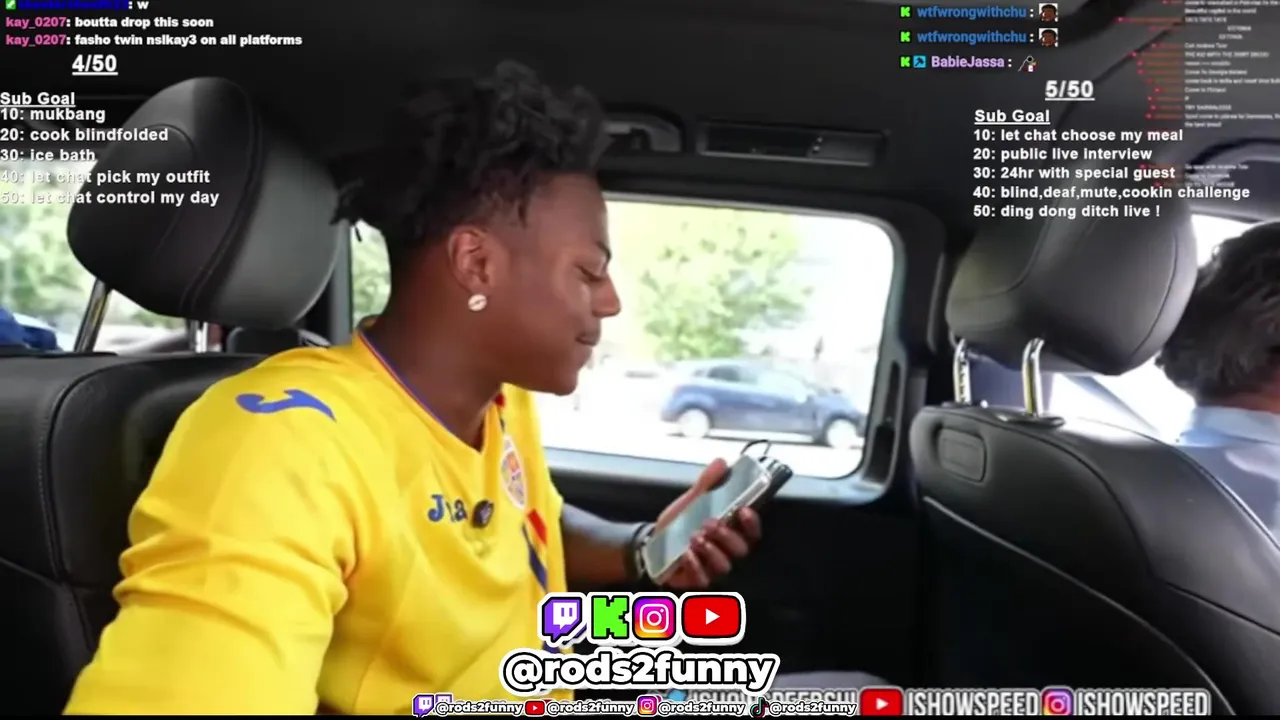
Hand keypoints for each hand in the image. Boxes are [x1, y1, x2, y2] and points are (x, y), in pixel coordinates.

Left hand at [653, 458, 762, 588]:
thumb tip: (721, 462)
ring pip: (724, 565)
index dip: (752, 523)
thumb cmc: (681, 522)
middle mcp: (726, 551)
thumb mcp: (692, 500)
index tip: (743, 510)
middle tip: (710, 523)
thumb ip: (707, 483)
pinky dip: (695, 566)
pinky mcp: (697, 579)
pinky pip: (703, 579)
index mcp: (731, 531)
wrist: (654, 542)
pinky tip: (686, 554)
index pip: (752, 531)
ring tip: (695, 537)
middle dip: (727, 536)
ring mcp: (713, 568)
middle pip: (741, 549)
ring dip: (711, 550)